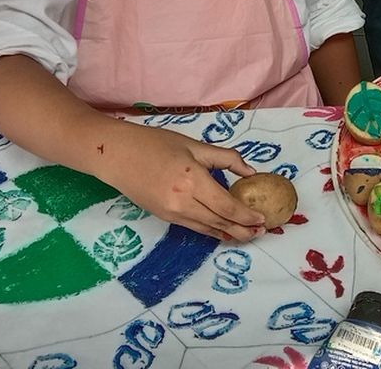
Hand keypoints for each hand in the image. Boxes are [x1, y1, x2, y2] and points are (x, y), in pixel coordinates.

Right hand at [98, 124, 265, 240]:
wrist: (116, 156)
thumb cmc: (156, 144)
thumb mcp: (194, 146)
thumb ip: (225, 159)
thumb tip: (251, 172)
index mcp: (192, 179)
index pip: (226, 206)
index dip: (247, 216)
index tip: (263, 219)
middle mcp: (183, 201)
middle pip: (220, 222)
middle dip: (243, 230)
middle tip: (262, 233)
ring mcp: (172, 212)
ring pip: (207, 229)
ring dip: (229, 234)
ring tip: (248, 236)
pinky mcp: (164, 217)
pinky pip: (194, 227)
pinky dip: (212, 231)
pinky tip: (223, 232)